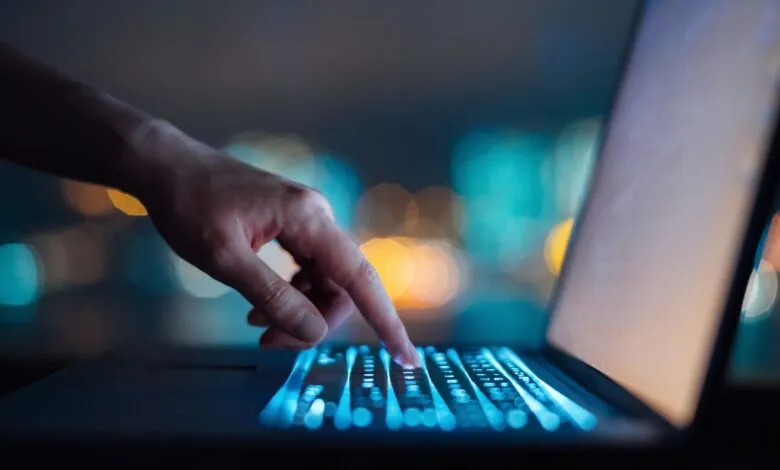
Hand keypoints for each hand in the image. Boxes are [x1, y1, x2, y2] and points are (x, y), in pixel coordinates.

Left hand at [130, 121, 419, 367]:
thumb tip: (314, 331)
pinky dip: (290, 293)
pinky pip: (307, 269)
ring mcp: (305, 219)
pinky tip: (260, 305)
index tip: (405, 357)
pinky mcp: (291, 225)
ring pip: (323, 280)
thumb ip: (272, 296)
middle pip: (340, 284)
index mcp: (308, 218)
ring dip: (299, 309)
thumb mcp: (224, 258)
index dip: (385, 321)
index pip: (360, 278)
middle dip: (314, 320)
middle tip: (271, 342)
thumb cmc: (189, 204)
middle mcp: (316, 216)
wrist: (166, 166)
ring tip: (257, 323)